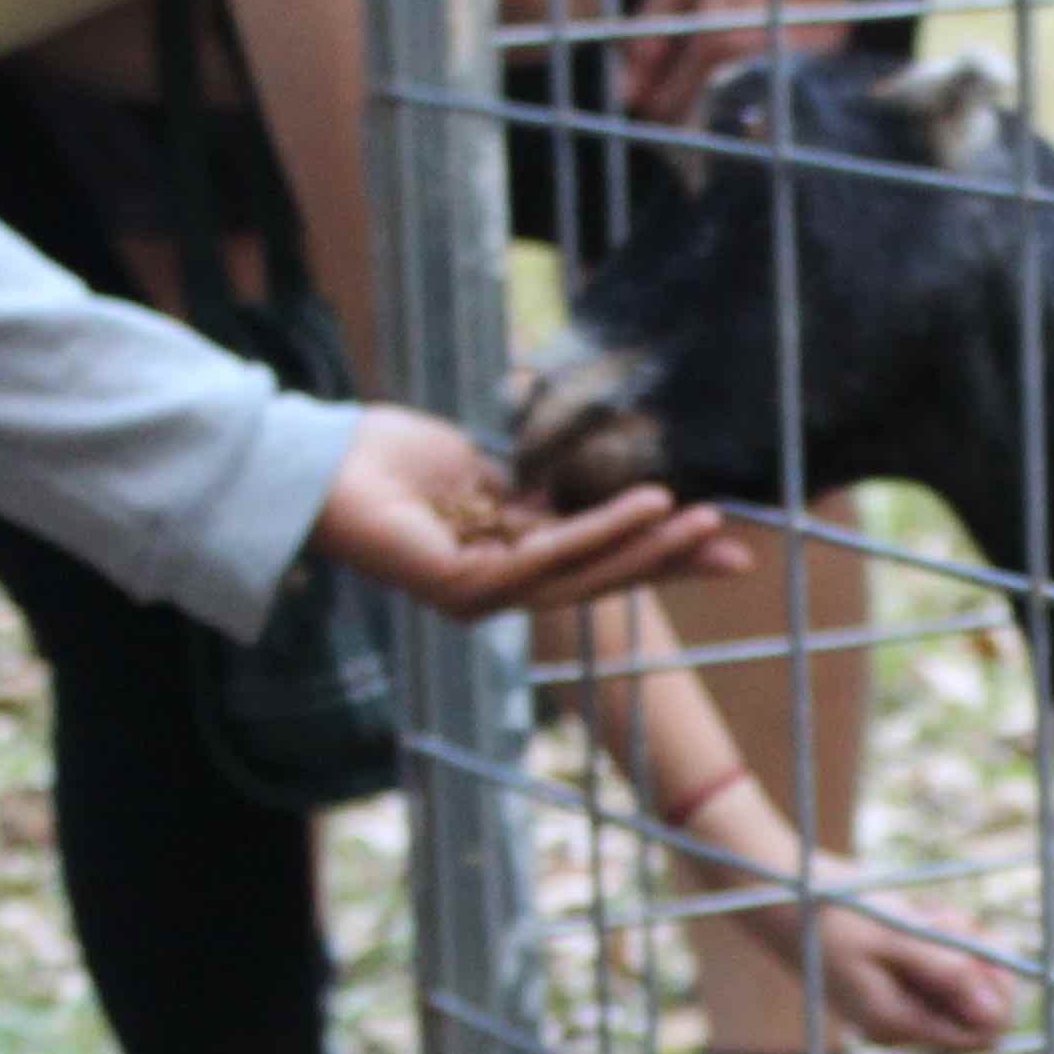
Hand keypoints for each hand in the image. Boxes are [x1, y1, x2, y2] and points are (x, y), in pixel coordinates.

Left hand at [315, 401, 747, 614]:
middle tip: (737, 546)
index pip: (595, 561)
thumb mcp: (484, 468)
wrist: (317, 461)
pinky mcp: (463, 588)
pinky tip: (647, 506)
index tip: (721, 540)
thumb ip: (536, 486)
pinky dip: (602, 531)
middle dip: (671, 562)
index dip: (658, 553)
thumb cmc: (388, 458)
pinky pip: (548, 557)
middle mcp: (497, 590)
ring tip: (703, 520)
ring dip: (650, 547)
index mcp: (506, 561)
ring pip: (584, 575)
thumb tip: (595, 478)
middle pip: (601, 579)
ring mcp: (481, 595)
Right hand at [707, 894, 1012, 1053]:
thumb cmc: (832, 912)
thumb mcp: (894, 935)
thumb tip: (996, 1015)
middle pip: (976, 1005)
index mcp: (900, 1023)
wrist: (781, 894)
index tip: (976, 943)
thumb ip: (947, 972)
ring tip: (926, 910)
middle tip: (951, 919)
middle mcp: (901, 1023)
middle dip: (978, 960)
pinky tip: (918, 912)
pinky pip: (938, 964)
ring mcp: (896, 1003)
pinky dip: (940, 935)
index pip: (984, 1031)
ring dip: (958, 941)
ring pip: (961, 980)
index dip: (997, 989)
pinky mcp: (893, 979)